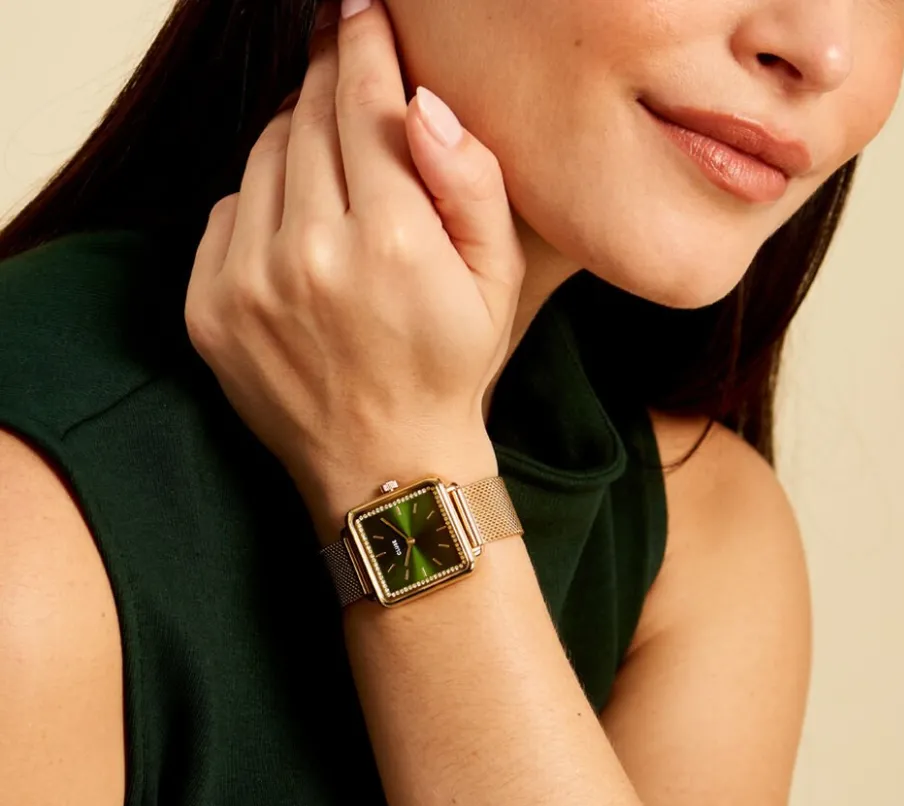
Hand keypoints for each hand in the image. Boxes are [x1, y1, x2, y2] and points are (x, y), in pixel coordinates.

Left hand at [184, 0, 525, 538]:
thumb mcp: (497, 281)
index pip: (365, 102)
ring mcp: (248, 284)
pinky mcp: (209, 309)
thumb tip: (421, 103)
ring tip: (334, 170)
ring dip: (297, 140)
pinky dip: (261, 202)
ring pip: (263, 157)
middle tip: (344, 57)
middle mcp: (309, 256)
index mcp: (392, 243)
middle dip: (329, 77)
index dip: (363, 41)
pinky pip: (228, 211)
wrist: (385, 463)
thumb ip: (472, 183)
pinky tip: (298, 233)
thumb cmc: (449, 368)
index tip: (358, 6)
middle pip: (308, 116)